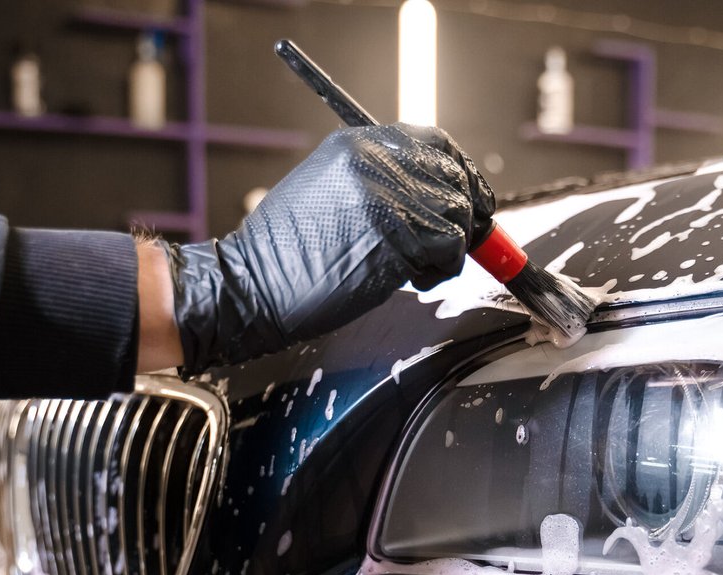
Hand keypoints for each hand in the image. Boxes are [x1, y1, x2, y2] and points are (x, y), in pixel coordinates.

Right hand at [163, 123, 495, 371]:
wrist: (252, 284)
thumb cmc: (285, 253)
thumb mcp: (326, 189)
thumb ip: (376, 181)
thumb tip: (431, 192)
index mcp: (358, 142)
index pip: (434, 141)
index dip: (459, 171)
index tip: (470, 197)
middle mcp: (377, 160)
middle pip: (454, 175)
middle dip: (465, 213)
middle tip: (456, 243)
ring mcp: (390, 195)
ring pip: (458, 213)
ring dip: (450, 248)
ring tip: (418, 268)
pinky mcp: (400, 235)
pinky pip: (451, 247)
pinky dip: (443, 269)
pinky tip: (414, 279)